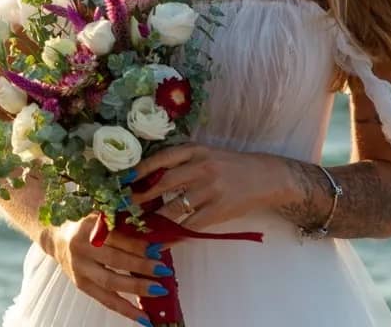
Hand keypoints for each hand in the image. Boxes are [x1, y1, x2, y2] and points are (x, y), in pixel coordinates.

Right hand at [40, 216, 171, 322]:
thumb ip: (125, 224)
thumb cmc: (84, 225)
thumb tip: (157, 238)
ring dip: (136, 288)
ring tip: (158, 290)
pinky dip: (126, 310)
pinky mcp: (81, 285)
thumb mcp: (101, 217)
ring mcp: (80, 268)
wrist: (55, 236)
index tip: (158, 250)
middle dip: (141, 267)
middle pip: (114, 260)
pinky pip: (106, 300)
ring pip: (110, 282)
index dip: (138, 245)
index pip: (117, 238)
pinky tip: (143, 317)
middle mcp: (82, 248)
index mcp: (89, 226)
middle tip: (163, 271)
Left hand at [131, 143, 286, 229]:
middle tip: (126, 205)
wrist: (267, 177)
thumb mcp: (207, 154)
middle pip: (164, 183)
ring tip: (139, 225)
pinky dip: (176, 233)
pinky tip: (164, 239)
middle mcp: (202, 168)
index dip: (140, 169)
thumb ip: (182, 162)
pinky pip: (192, 224)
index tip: (123, 179)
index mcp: (196, 151)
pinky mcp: (220, 210)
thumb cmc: (231, 165)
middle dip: (141, 196)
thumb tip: (149, 177)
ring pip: (175, 207)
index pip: (161, 158)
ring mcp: (211, 190)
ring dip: (155, 218)